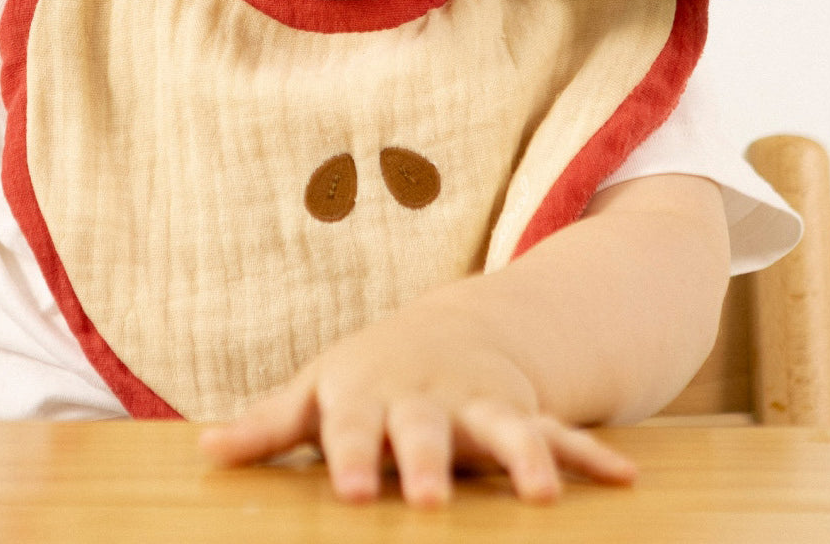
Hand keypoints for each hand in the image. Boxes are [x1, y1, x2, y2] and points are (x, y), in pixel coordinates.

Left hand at [199, 290, 635, 505]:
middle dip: (428, 462)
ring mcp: (477, 404)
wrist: (443, 329)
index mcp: (369, 396)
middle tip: (428, 500)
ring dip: (524, 457)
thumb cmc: (366, 376)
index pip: (354, 431)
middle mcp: (426, 399)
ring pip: (504, 428)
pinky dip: (590, 456)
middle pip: (426, 430)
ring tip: (542, 495)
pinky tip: (624, 481)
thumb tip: (204, 452)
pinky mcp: (520, 414)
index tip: (350, 494)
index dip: (352, 460)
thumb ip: (267, 425)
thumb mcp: (317, 393)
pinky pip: (560, 434)